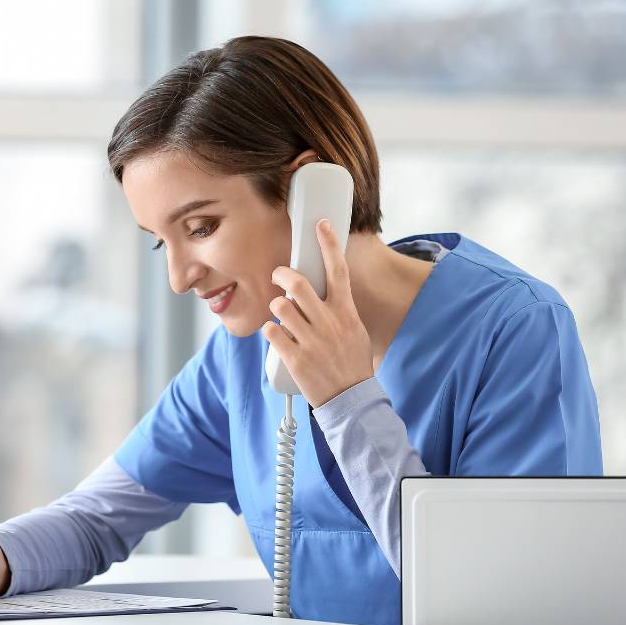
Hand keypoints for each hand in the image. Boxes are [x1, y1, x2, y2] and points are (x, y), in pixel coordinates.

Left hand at [262, 218, 372, 407]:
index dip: (328, 244)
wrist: (352, 399)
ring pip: (280, 307)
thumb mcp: (356, 330)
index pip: (338, 270)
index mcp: (345, 312)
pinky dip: (269, 330)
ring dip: (275, 306)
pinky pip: (271, 332)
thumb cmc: (353, 363)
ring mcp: (311, 340)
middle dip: (282, 274)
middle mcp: (328, 322)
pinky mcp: (295, 359)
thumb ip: (340, 310)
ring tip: (280, 314)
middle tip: (278, 275)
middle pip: (298, 284)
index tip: (320, 225)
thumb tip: (324, 292)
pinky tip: (275, 334)